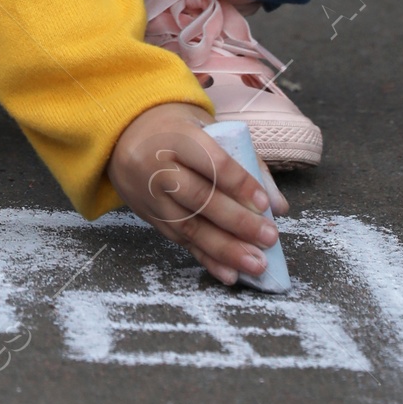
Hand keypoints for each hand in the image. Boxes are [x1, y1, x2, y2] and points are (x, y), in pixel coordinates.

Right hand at [108, 101, 286, 282]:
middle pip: (199, 198)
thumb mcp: (207, 129)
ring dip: (225, 249)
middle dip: (237, 222)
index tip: (264, 204)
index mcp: (177, 137)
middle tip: (269, 238)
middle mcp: (159, 168)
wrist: (124, 134)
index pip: (211, 162)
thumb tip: (278, 206)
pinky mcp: (150, 218)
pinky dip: (206, 259)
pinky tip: (229, 274)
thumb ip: (244, 162)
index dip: (238, 184)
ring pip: (189, 226)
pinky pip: (180, 242)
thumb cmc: (178, 131)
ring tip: (256, 264)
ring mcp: (151, 196)